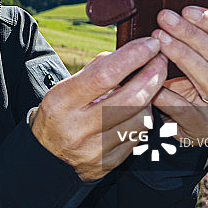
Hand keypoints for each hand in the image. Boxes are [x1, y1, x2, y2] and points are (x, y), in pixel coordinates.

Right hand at [31, 37, 166, 181]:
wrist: (46, 159)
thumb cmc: (58, 114)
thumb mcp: (64, 89)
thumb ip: (94, 71)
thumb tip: (128, 54)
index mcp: (61, 102)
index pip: (104, 76)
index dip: (132, 57)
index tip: (149, 44)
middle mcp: (77, 127)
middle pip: (129, 99)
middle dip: (152, 76)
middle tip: (161, 60)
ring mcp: (94, 149)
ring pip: (140, 118)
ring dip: (149, 98)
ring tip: (147, 87)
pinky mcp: (108, 163)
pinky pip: (138, 136)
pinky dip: (143, 118)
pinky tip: (139, 109)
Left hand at [150, 6, 207, 144]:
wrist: (176, 127)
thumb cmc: (179, 85)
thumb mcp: (189, 62)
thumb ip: (187, 40)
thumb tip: (165, 10)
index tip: (187, 9)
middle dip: (190, 34)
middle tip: (164, 18)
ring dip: (182, 55)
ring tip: (158, 40)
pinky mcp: (205, 129)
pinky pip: (188, 110)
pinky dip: (170, 96)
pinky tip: (153, 85)